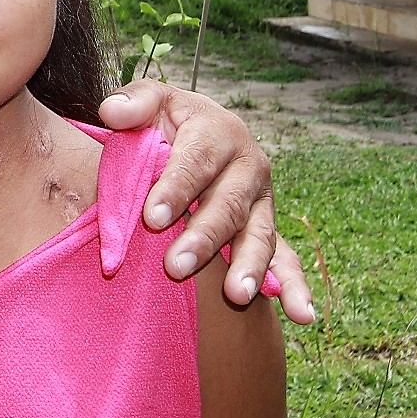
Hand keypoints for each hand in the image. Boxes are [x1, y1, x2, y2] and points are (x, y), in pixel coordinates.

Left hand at [98, 79, 315, 324]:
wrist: (200, 131)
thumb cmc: (167, 121)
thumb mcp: (152, 102)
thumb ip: (134, 103)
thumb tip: (113, 112)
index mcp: (218, 131)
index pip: (196, 161)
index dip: (175, 188)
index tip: (152, 218)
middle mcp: (249, 165)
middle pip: (228, 204)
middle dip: (204, 236)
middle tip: (175, 266)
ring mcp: (262, 201)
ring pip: (259, 234)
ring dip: (248, 266)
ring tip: (236, 296)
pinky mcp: (267, 228)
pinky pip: (286, 259)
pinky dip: (296, 287)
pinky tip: (303, 315)